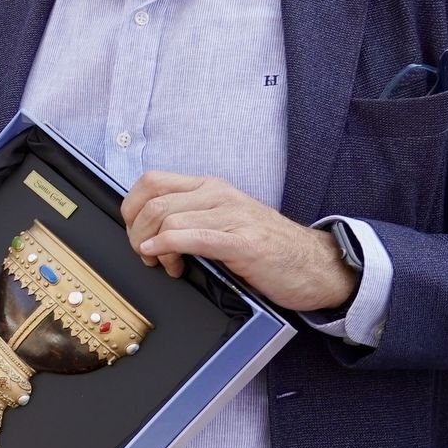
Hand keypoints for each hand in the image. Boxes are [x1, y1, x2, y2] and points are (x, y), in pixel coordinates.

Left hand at [120, 171, 357, 311]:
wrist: (316, 265)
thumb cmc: (268, 248)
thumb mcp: (223, 222)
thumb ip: (191, 218)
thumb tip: (147, 228)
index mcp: (211, 187)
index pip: (152, 181)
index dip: (131, 208)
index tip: (133, 232)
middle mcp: (218, 195)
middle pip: (153, 200)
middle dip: (136, 231)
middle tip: (144, 254)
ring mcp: (231, 216)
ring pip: (168, 218)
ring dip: (153, 246)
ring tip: (167, 266)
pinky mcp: (242, 242)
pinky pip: (192, 236)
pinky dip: (167, 245)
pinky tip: (161, 257)